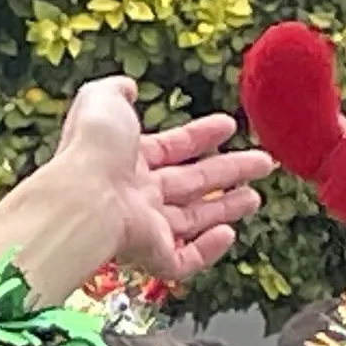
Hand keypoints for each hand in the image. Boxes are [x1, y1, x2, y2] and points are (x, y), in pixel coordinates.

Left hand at [0, 76, 274, 306]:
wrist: (82, 199)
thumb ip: (114, 91)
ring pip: (192, 220)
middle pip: (191, 183)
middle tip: (263, 163)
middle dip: (229, 171)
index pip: (171, 147)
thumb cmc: (91, 150)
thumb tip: (127, 86)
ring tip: (256, 197)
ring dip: (226, 208)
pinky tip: (228, 233)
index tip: (229, 125)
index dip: (201, 135)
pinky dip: (208, 250)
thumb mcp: (101, 102)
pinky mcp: (150, 255)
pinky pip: (183, 260)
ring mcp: (144, 226)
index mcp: (126, 159)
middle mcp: (136, 193)